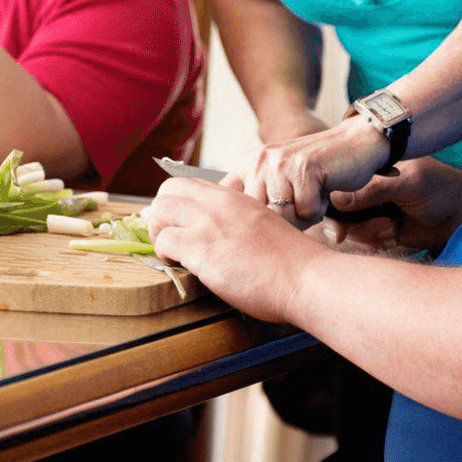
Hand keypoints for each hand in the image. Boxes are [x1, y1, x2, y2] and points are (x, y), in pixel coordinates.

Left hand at [142, 179, 324, 324]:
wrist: (303, 277)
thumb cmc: (291, 261)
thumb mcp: (263, 225)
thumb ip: (239, 222)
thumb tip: (221, 236)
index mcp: (235, 196)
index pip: (190, 184)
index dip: (177, 203)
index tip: (175, 222)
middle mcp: (219, 202)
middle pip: (168, 190)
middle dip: (161, 213)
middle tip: (168, 236)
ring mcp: (208, 222)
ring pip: (159, 211)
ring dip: (158, 233)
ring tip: (171, 252)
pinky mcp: (201, 247)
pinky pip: (164, 241)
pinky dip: (165, 255)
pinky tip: (180, 265)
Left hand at [229, 114, 389, 224]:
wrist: (354, 144)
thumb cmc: (316, 172)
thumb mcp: (280, 182)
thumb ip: (260, 202)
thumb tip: (240, 243)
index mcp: (247, 165)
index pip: (227, 203)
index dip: (240, 225)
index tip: (255, 234)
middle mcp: (258, 161)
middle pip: (259, 218)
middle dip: (284, 222)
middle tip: (299, 206)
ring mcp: (279, 163)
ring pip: (283, 217)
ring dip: (303, 215)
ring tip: (311, 196)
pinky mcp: (302, 168)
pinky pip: (306, 211)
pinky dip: (319, 208)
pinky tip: (323, 189)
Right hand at [319, 157, 461, 255]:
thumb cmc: (440, 188)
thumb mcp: (408, 183)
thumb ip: (374, 190)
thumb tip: (336, 199)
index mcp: (367, 169)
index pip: (336, 185)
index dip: (330, 205)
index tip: (338, 224)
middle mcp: (364, 190)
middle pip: (337, 212)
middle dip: (350, 227)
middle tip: (363, 233)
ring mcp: (371, 211)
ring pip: (350, 230)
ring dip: (367, 235)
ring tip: (390, 230)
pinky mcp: (380, 231)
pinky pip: (364, 242)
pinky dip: (376, 243)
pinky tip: (394, 237)